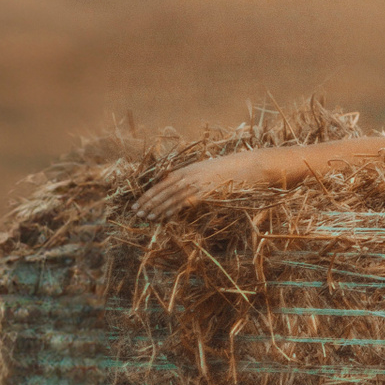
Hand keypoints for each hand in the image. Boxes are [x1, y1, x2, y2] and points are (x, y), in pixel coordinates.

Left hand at [135, 154, 263, 219]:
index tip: (138, 202)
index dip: (149, 194)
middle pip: (162, 190)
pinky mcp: (203, 193)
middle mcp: (188, 175)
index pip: (162, 183)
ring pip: (169, 197)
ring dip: (156, 208)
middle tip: (136, 212)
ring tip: (145, 217)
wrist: (248, 167)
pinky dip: (170, 210)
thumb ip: (195, 179)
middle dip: (148, 201)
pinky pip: (182, 203)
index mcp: (187, 170)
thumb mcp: (209, 171)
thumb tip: (184, 191)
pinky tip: (162, 217)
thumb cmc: (231, 171)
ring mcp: (195, 183)